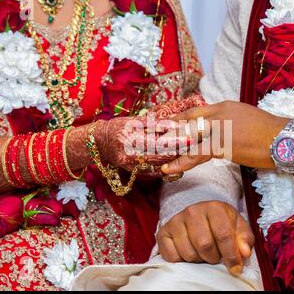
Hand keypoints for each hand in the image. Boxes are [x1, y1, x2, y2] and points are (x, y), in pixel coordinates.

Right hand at [93, 96, 207, 173]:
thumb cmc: (116, 127)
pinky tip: (177, 162)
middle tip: (195, 147)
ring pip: (160, 165)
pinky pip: (154, 171)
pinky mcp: (134, 172)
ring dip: (176, 160)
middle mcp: (131, 156)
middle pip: (162, 157)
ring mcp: (132, 167)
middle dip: (179, 153)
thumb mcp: (133, 121)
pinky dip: (166, 166)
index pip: (159, 143)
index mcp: (130, 139)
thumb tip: (176, 125)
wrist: (98, 143)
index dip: (176, 142)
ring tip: (189, 153)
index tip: (192, 139)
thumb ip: (154, 124)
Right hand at [156, 201, 253, 275]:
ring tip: (203, 255)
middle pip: (204, 245)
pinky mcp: (164, 232)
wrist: (199, 215)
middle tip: (216, 258)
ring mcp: (176, 221)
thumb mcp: (238, 228)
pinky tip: (189, 254)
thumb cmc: (221, 224)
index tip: (235, 268)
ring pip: (188, 253)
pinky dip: (182, 261)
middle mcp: (193, 211)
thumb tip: (244, 253)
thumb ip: (244, 239)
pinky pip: (172, 256)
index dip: (231, 255)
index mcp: (214, 208)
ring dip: (199, 260)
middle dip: (213, 258)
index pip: (223, 235)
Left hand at [161, 101, 289, 174]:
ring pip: (188, 137)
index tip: (165, 125)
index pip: (194, 111)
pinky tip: (169, 168)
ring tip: (155, 154)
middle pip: (186, 122)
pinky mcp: (222, 145)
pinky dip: (181, 162)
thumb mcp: (245, 119)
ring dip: (170, 146)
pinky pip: (196, 154)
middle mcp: (219, 114)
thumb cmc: (269, 132)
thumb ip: (228, 122)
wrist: (283, 139)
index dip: (178, 119)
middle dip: (168, 131)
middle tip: (150, 138)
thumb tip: (215, 131)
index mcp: (224, 106)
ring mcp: (220, 129)